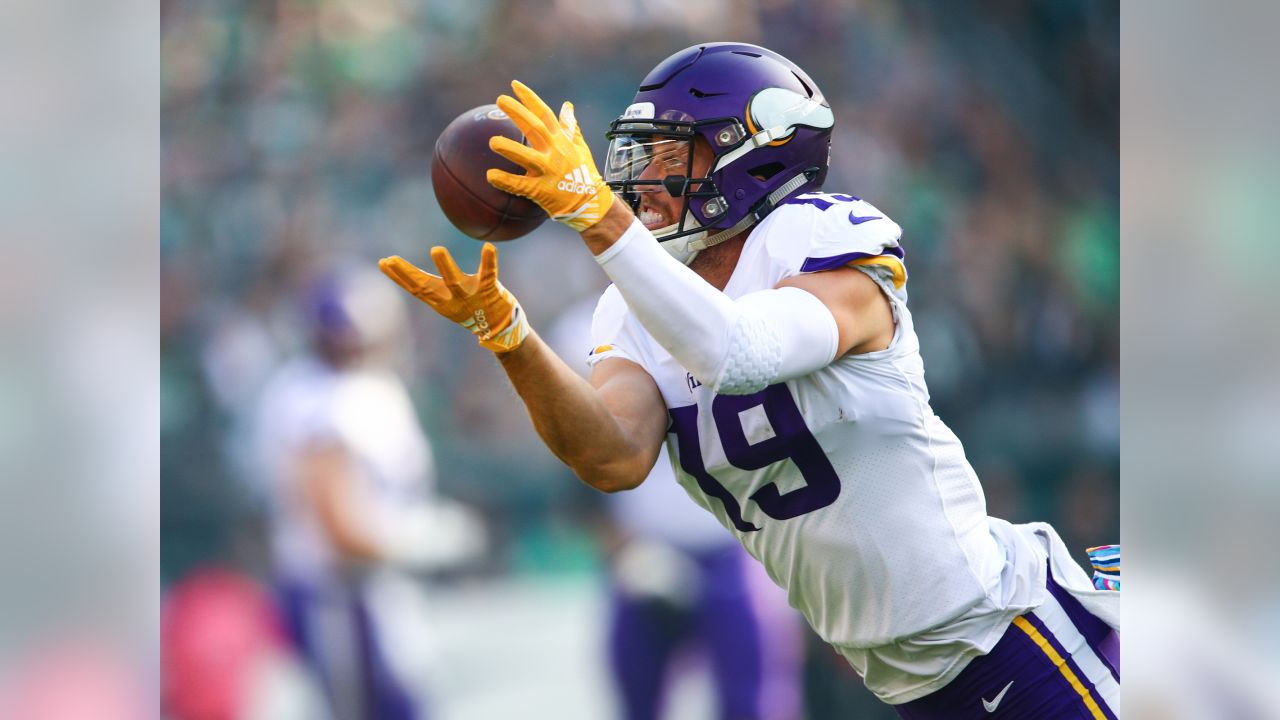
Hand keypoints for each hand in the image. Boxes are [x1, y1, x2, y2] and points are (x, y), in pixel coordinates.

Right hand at [379, 243, 529, 352]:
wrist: (499, 327)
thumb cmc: (466, 306)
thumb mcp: (442, 297)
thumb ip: (424, 285)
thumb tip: (396, 267)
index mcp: (438, 299)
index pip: (413, 287)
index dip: (398, 276)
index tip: (383, 262)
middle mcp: (451, 299)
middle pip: (426, 287)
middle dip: (408, 273)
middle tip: (392, 259)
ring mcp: (470, 296)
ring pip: (455, 282)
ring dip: (445, 266)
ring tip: (436, 249)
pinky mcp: (489, 291)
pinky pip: (489, 274)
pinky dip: (489, 261)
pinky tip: (489, 247)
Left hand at [486, 80, 614, 231]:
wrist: (591, 203)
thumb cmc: (584, 174)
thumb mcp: (580, 147)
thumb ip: (571, 127)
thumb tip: (568, 106)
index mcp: (561, 141)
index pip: (545, 114)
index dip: (530, 99)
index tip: (514, 85)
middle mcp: (555, 152)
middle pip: (535, 128)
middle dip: (518, 113)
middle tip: (500, 100)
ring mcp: (549, 171)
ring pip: (528, 157)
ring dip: (510, 148)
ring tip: (492, 141)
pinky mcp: (543, 190)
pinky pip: (522, 185)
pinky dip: (506, 181)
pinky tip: (490, 175)